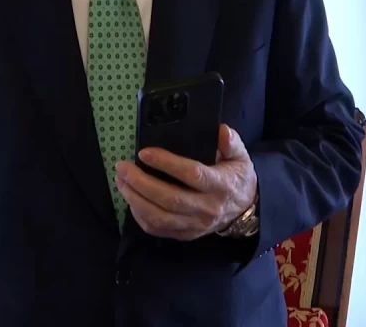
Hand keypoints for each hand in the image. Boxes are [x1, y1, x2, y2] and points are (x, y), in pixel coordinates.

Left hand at [114, 124, 257, 240]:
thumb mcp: (240, 157)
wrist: (244, 210)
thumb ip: (231, 142)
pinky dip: (139, 215)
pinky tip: (130, 198)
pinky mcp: (185, 234)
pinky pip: (157, 229)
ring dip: (135, 199)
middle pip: (170, 199)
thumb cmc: (236, 178)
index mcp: (220, 185)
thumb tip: (221, 130)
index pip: (191, 174)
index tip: (144, 153)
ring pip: (159, 217)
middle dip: (141, 183)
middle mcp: (207, 208)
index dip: (166, 163)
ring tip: (120, 181)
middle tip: (122, 167)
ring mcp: (194, 225)